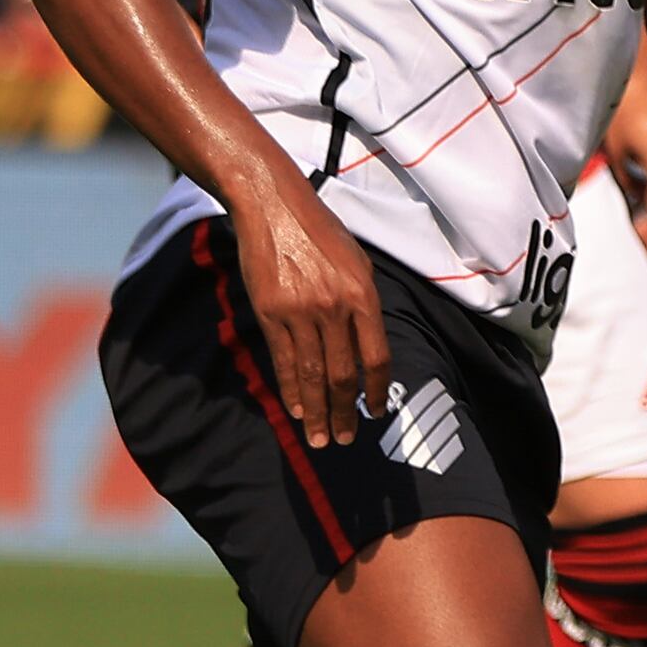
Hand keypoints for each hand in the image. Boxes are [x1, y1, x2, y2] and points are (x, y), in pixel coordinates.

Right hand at [223, 176, 389, 447]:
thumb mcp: (358, 263)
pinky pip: (284, 361)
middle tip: (347, 439)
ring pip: (312, 375)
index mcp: (363, 295)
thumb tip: (368, 348)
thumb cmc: (322, 233)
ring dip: (318, 412)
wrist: (273, 207)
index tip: (377, 412)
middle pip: (343, 374)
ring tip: (321, 439)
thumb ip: (365, 306)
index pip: (376, 357)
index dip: (377, 390)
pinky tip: (297, 410)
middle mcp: (334, 307)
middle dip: (346, 412)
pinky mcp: (269, 314)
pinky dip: (291, 389)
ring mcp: (300, 312)